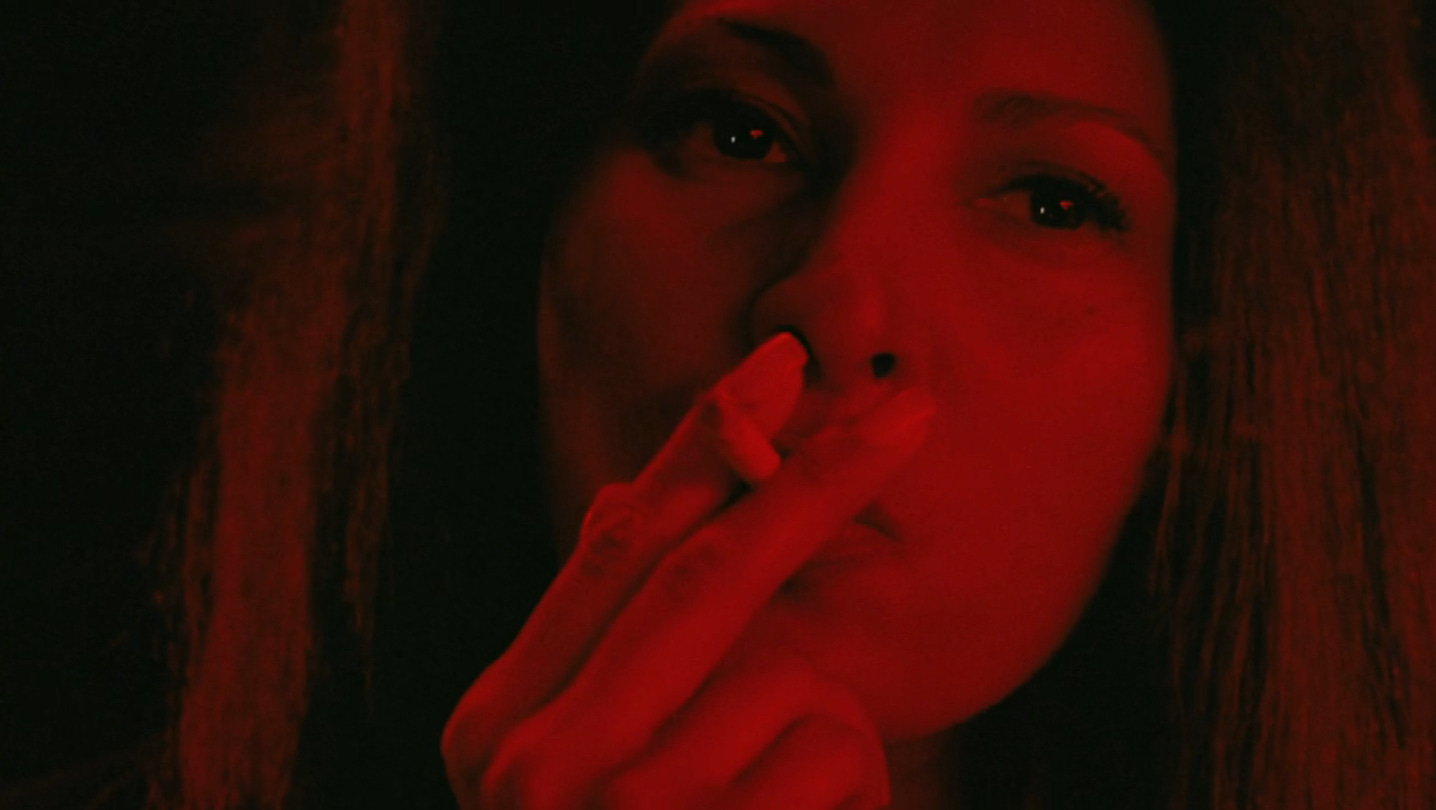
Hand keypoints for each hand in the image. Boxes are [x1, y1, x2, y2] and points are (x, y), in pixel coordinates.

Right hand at [442, 332, 934, 808]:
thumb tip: (622, 490)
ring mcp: (620, 805)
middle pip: (702, 572)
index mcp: (497, 721)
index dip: (701, 449)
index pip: (615, 548)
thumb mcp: (569, 764)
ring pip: (788, 676)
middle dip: (816, 481)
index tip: (776, 368)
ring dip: (833, 725)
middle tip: (908, 410)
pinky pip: (837, 750)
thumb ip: (594, 650)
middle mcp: (537, 758)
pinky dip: (860, 784)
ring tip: (796, 808)